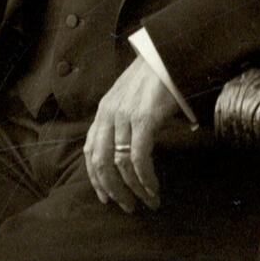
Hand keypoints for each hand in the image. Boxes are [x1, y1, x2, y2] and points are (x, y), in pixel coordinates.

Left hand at [84, 57, 179, 213]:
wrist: (169, 53)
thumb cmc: (155, 75)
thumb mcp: (130, 97)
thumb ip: (123, 118)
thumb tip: (129, 146)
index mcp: (103, 111)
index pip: (90, 151)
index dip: (95, 178)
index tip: (105, 196)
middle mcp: (109, 115)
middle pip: (101, 163)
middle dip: (113, 190)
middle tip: (127, 206)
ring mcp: (125, 118)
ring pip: (120, 165)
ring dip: (133, 189)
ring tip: (146, 202)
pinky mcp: (144, 120)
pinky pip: (139, 159)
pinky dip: (145, 179)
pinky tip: (153, 188)